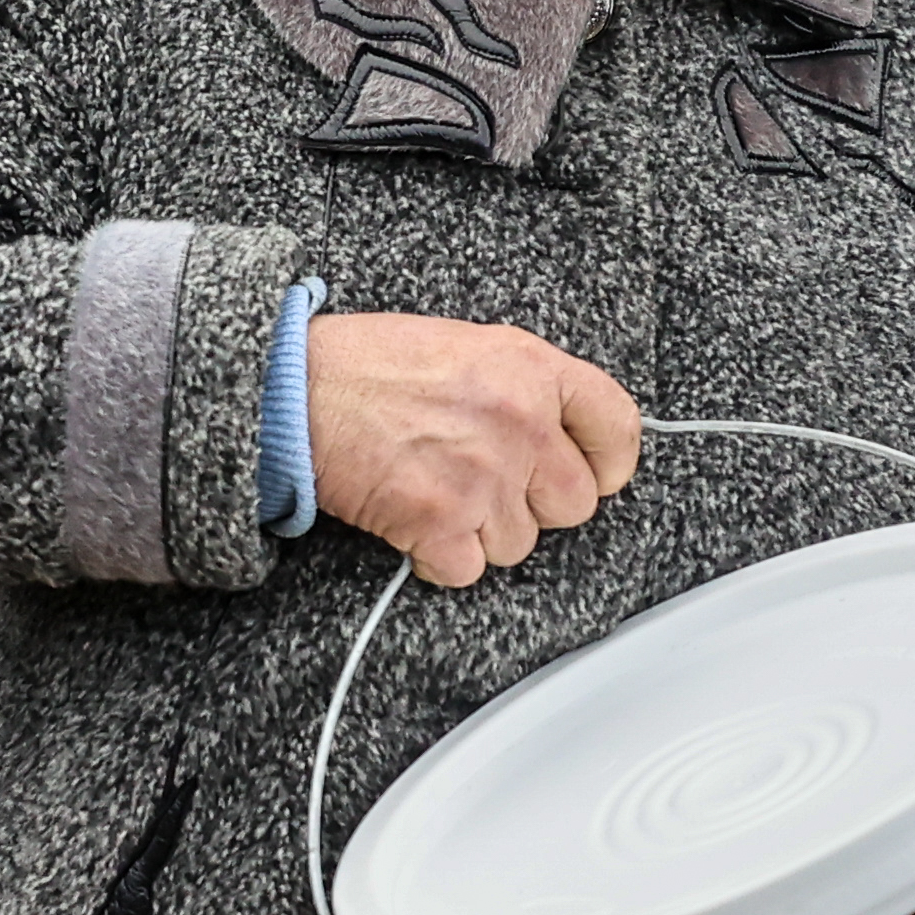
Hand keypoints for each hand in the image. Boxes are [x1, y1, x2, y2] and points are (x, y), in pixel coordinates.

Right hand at [308, 313, 641, 588]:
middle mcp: (520, 422)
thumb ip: (523, 387)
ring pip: (518, 544)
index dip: (609, 462)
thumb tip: (557, 435)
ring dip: (480, 532)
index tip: (595, 474)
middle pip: (574, 504)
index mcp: (531, 368)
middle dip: (533, 505)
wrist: (297, 388)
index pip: (618, 427)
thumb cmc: (367, 364)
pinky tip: (412, 521)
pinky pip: (468, 570)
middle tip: (486, 485)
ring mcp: (484, 476)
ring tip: (435, 491)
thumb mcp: (467, 345)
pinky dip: (439, 558)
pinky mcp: (441, 522)